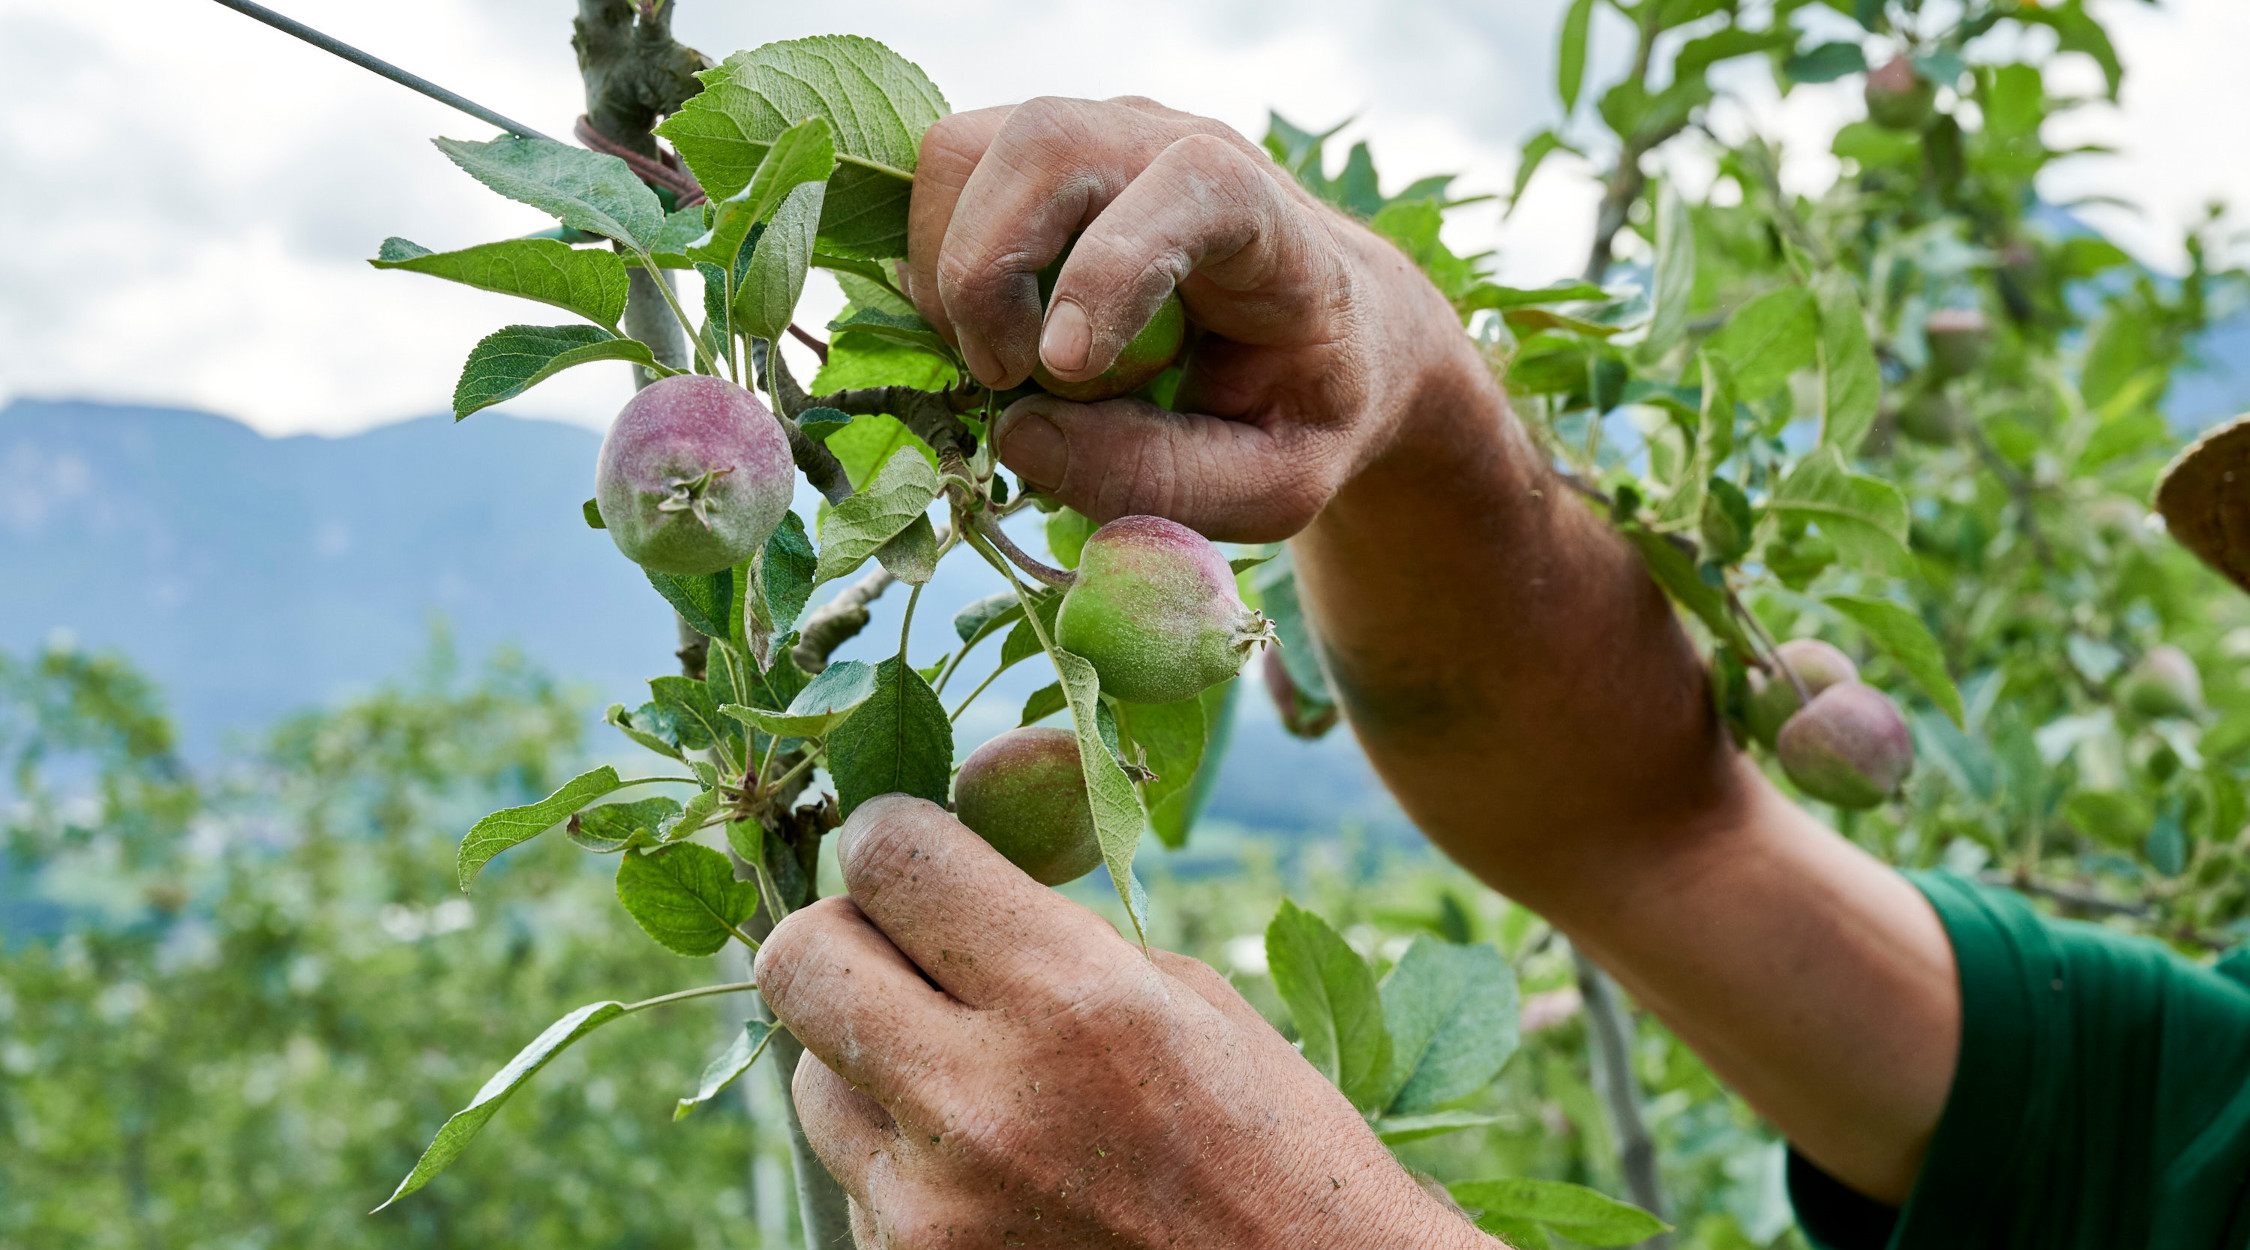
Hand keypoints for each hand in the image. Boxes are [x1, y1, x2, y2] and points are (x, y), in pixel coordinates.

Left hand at [754, 796, 1491, 1248]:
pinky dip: (905, 1161)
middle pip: (796, 960)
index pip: (890, 857)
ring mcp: (933, 1210)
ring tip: (975, 1082)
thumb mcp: (1185, 995)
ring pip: (809, 1079)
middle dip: (844, 932)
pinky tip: (998, 1175)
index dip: (891, 831)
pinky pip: (857, 1182)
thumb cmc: (1270, 1144)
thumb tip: (935, 849)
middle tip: (903, 945)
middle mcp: (982, 1102)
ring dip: (867, 1058)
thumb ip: (1045, 923)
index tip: (910, 842)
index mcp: (1073, 999)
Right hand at [905, 97, 1479, 541]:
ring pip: (968, 150)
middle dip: (987, 272)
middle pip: (1046, 145)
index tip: (1066, 368)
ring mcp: (1098, 140)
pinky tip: (986, 328)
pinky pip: (947, 176)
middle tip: (1002, 380)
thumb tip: (1018, 435)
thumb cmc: (1308, 407)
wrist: (1333, 334)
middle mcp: (1174, 150)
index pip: (1196, 183)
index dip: (1115, 263)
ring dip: (949, 266)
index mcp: (1269, 224)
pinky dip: (935, 258)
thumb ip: (1164, 475)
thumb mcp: (1276, 483)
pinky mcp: (1040, 160)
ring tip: (995, 359)